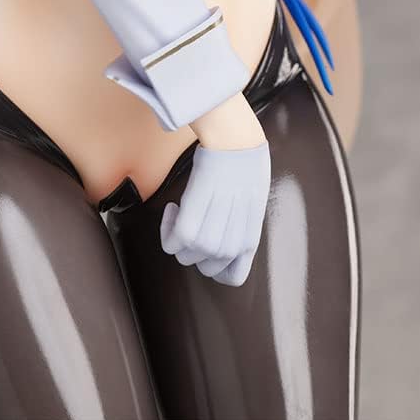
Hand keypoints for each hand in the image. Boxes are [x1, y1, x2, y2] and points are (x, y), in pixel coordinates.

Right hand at [160, 140, 270, 286]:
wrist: (235, 142)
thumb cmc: (245, 163)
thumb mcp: (253, 202)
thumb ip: (240, 225)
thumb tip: (220, 238)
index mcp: (251, 239)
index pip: (233, 277)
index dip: (216, 269)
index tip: (207, 249)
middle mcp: (234, 243)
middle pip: (205, 268)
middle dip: (194, 250)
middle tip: (192, 225)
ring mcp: (213, 235)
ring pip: (186, 257)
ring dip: (177, 237)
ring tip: (182, 211)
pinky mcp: (192, 222)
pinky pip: (173, 242)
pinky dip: (167, 230)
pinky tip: (173, 208)